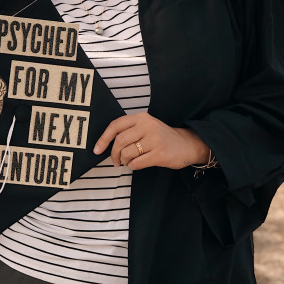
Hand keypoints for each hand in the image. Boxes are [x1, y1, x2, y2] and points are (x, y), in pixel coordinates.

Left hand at [93, 112, 209, 169]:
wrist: (187, 144)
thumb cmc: (162, 137)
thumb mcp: (146, 127)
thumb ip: (129, 131)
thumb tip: (105, 144)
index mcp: (142, 117)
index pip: (116, 125)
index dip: (103, 139)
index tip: (97, 150)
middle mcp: (148, 126)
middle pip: (119, 141)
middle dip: (113, 154)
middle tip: (115, 161)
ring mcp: (155, 140)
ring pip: (127, 153)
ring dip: (124, 161)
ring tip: (129, 162)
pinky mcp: (160, 154)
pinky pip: (137, 163)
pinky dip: (133, 166)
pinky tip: (137, 164)